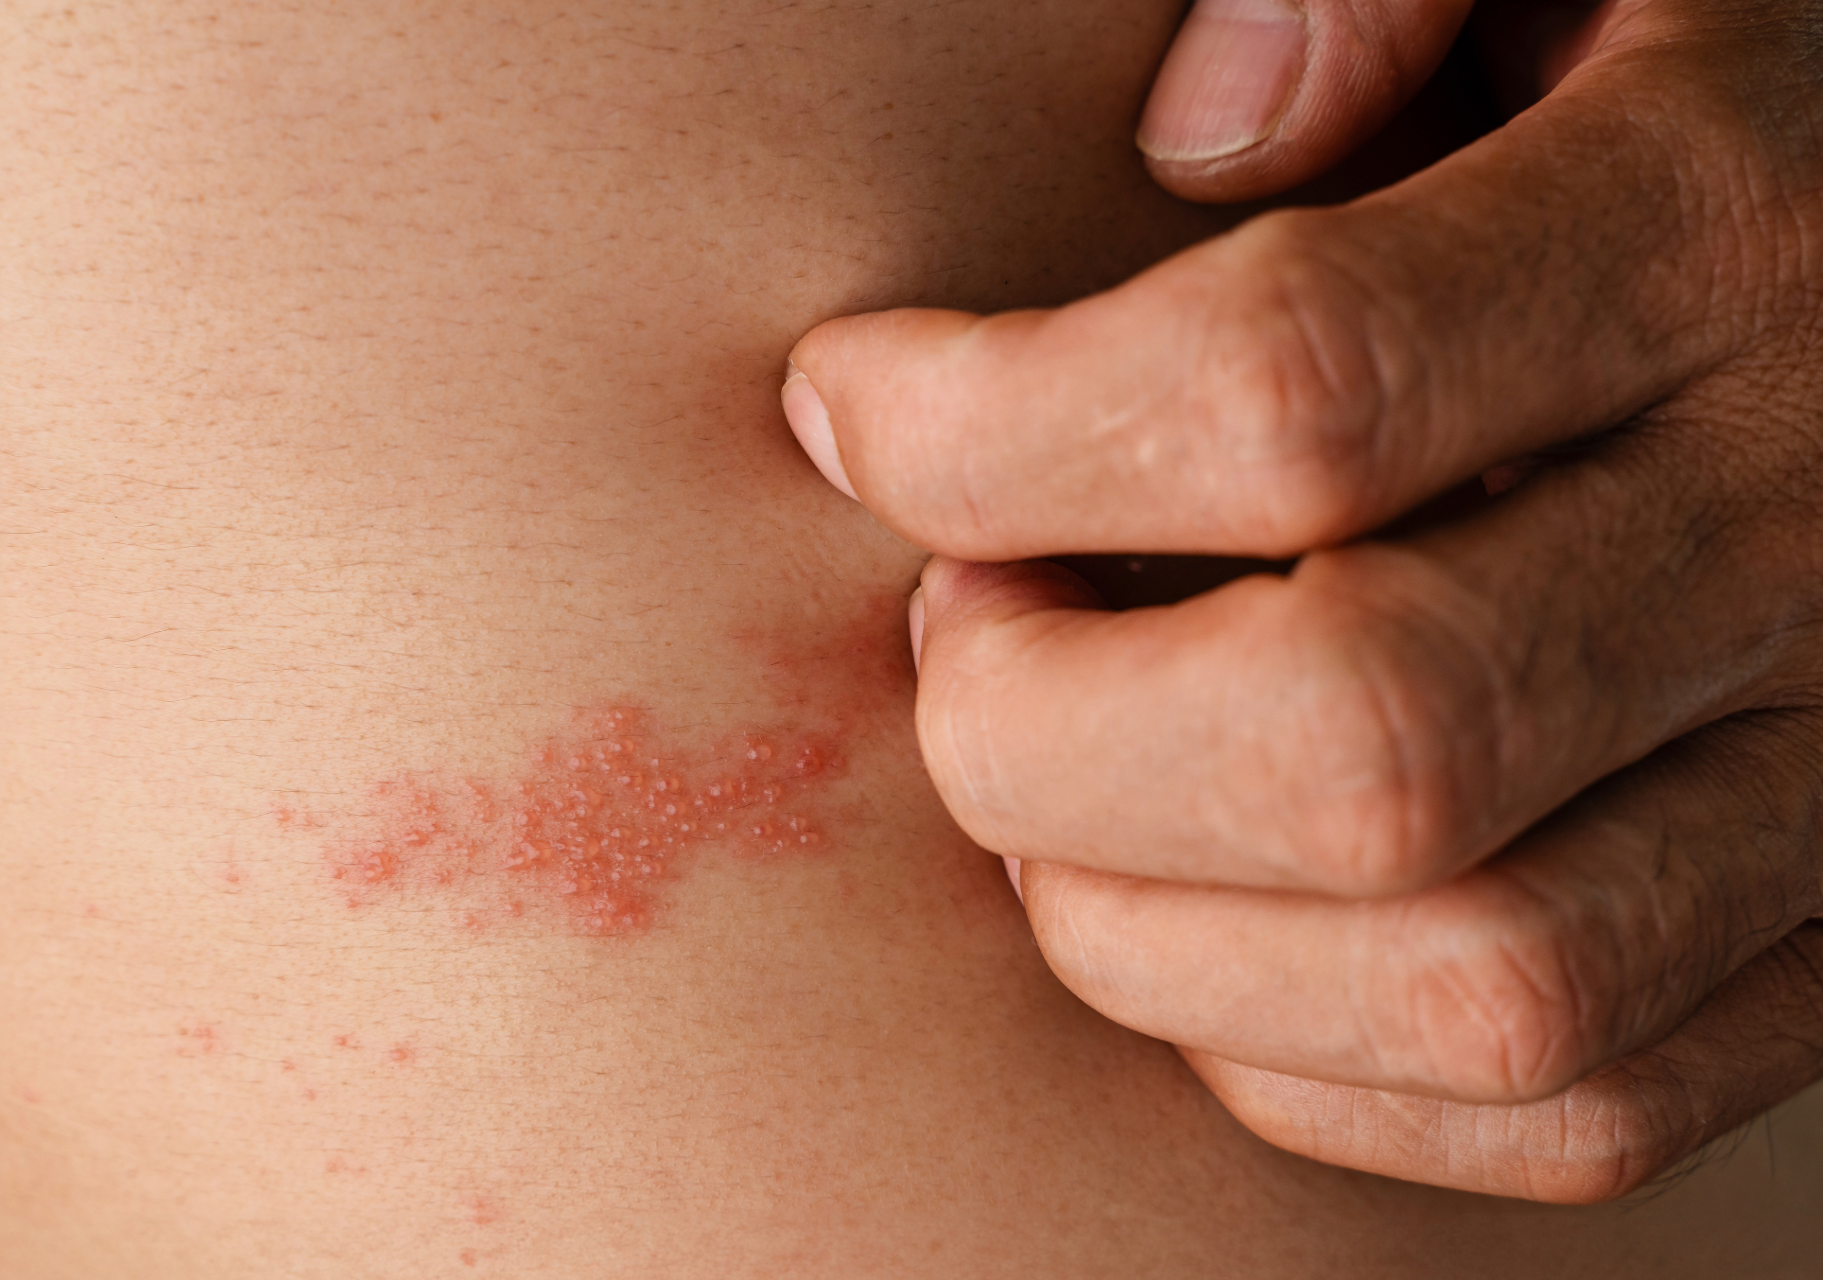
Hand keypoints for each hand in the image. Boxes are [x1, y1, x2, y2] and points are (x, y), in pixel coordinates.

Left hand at [781, 0, 1822, 1201]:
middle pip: (1362, 742)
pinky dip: (1298, 1059)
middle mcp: (1813, 532)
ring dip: (1143, 927)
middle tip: (954, 626)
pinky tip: (1196, 915)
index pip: (1297, 391)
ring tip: (1049, 780)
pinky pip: (1564, 1100)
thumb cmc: (1690, 111)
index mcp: (1721, 236)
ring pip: (1472, 980)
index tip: (850, 404)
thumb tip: (1192, 130)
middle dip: (1037, 730)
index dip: (990, 431)